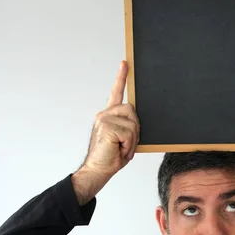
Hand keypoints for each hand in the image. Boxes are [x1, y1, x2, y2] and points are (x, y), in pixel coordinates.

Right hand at [80, 60, 139, 178]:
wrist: (98, 170)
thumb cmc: (111, 156)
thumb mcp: (124, 138)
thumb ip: (129, 125)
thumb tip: (136, 119)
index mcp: (109, 116)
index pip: (115, 93)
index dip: (121, 77)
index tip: (125, 64)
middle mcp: (104, 114)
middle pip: (132, 110)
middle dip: (136, 129)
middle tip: (126, 144)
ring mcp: (104, 119)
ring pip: (133, 122)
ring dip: (132, 139)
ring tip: (121, 148)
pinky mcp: (107, 126)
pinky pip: (129, 132)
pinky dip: (129, 144)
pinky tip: (119, 150)